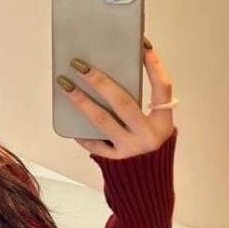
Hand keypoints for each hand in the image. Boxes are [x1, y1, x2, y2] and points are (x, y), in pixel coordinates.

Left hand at [57, 37, 175, 158]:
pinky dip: (81, 130)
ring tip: (65, 84)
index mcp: (163, 122)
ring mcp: (130, 149)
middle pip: (122, 103)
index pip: (162, 88)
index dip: (154, 66)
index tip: (142, 44)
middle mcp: (148, 136)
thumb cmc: (148, 144)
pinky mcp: (114, 160)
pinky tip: (68, 117)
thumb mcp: (154, 123)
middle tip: (79, 64)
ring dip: (81, 101)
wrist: (147, 183)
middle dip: (99, 81)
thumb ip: (142, 102)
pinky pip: (93, 142)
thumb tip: (113, 70)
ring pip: (102, 121)